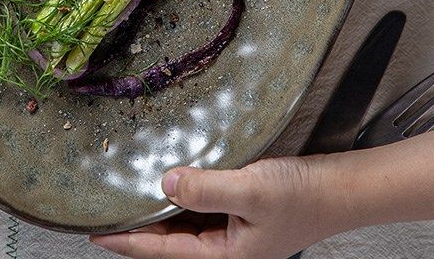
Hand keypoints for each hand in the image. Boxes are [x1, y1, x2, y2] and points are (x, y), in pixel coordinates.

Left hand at [90, 156, 351, 258]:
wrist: (340, 189)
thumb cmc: (301, 196)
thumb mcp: (249, 189)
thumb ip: (205, 187)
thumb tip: (164, 183)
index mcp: (223, 257)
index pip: (161, 251)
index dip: (126, 241)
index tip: (94, 233)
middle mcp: (224, 250)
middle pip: (167, 242)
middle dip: (136, 228)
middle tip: (103, 211)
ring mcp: (231, 234)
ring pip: (181, 226)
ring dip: (157, 212)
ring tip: (127, 197)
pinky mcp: (238, 214)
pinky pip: (199, 211)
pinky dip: (181, 198)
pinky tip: (170, 182)